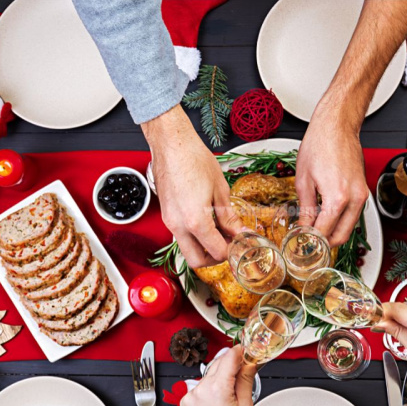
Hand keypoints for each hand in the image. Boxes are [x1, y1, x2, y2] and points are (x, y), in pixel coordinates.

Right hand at [143, 105, 242, 267]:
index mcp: (195, 221)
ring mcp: (169, 222)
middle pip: (197, 261)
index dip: (232, 251)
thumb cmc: (194, 159)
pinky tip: (207, 221)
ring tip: (220, 231)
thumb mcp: (220, 189)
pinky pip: (181, 236)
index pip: (216, 251)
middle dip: (214, 258)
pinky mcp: (166, 215)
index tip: (240, 243)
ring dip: (204, 247)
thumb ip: (229, 216)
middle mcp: (178, 226)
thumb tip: (240, 232)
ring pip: (187, 249)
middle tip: (228, 245)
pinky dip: (195, 236)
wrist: (171, 144)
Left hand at [180, 346, 256, 405]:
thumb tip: (250, 363)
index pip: (229, 357)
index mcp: (217, 389)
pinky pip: (202, 386)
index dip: (241, 352)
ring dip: (222, 377)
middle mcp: (200, 389)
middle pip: (219, 364)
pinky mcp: (186, 401)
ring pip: (210, 375)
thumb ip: (246, 380)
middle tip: (247, 371)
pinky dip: (212, 388)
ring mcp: (190, 395)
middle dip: (233, 364)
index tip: (249, 351)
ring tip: (233, 396)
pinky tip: (220, 402)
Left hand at [296, 110, 369, 246]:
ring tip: (314, 231)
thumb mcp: (304, 180)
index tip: (301, 244)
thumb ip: (305, 209)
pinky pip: (353, 215)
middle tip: (308, 244)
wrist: (337, 126)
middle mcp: (354, 199)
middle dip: (324, 244)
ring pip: (349, 228)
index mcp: (338, 198)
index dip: (310, 241)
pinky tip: (325, 217)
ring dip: (333, 233)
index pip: (324, 232)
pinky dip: (340, 221)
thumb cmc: (320, 144)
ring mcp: (362, 195)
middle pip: (341, 236)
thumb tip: (303, 227)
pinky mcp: (363, 191)